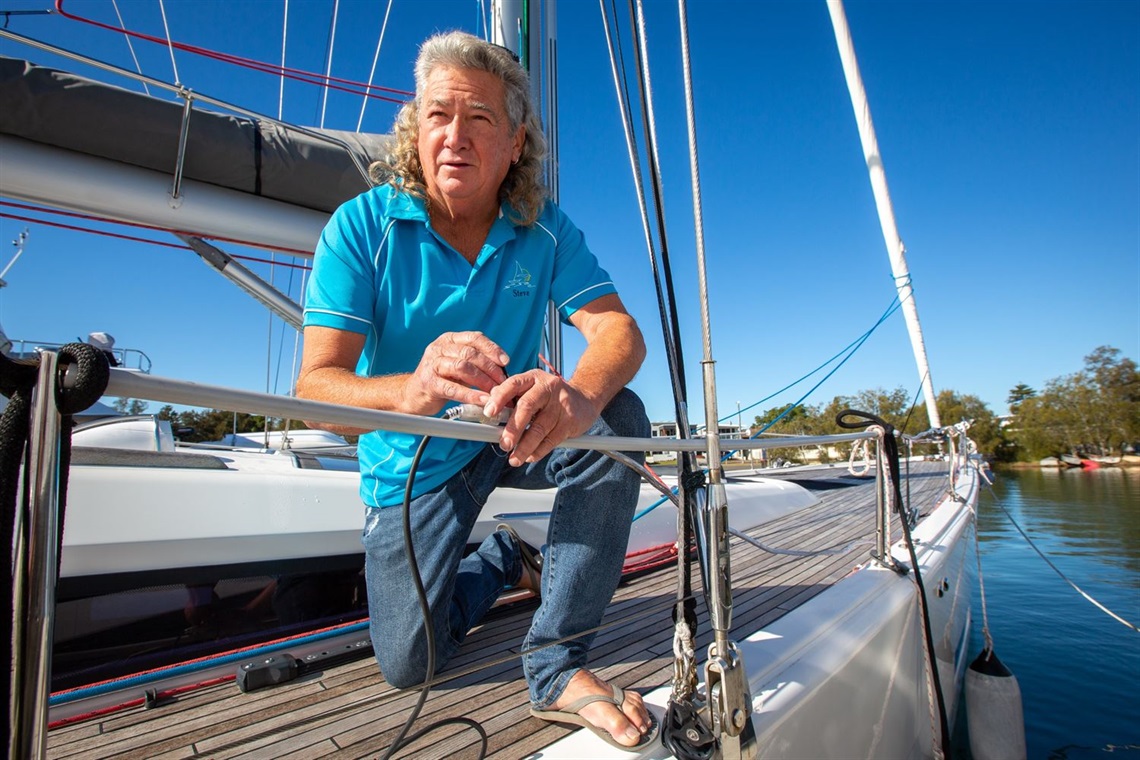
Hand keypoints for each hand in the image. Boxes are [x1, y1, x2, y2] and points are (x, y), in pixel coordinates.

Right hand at [404, 331, 509, 414]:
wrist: (413, 394)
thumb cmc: (441, 379)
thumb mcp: (458, 365)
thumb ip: (476, 363)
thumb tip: (503, 370)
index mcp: (449, 340)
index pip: (474, 338)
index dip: (492, 348)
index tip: (505, 361)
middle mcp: (439, 348)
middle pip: (470, 353)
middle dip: (490, 368)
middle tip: (503, 382)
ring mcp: (432, 364)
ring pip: (462, 367)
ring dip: (482, 380)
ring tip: (495, 392)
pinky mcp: (428, 383)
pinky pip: (452, 388)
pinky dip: (470, 395)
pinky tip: (482, 400)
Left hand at [484, 369, 599, 466]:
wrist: (585, 398)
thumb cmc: (551, 396)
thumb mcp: (532, 388)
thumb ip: (512, 396)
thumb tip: (488, 407)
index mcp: (533, 378)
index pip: (513, 384)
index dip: (499, 398)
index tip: (489, 413)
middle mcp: (547, 388)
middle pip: (526, 407)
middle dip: (513, 429)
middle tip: (504, 444)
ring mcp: (561, 404)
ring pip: (539, 428)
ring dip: (525, 447)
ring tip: (514, 459)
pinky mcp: (570, 421)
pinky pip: (552, 439)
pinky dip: (539, 451)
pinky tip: (530, 456)